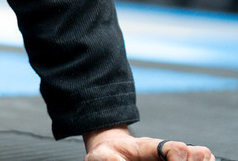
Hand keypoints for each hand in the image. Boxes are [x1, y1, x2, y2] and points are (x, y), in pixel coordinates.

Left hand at [83, 126, 213, 160]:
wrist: (109, 151)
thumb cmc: (106, 154)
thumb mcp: (102, 156)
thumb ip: (111, 160)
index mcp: (150, 146)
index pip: (176, 147)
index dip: (179, 159)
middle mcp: (167, 150)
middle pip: (197, 152)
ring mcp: (175, 157)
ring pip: (203, 156)